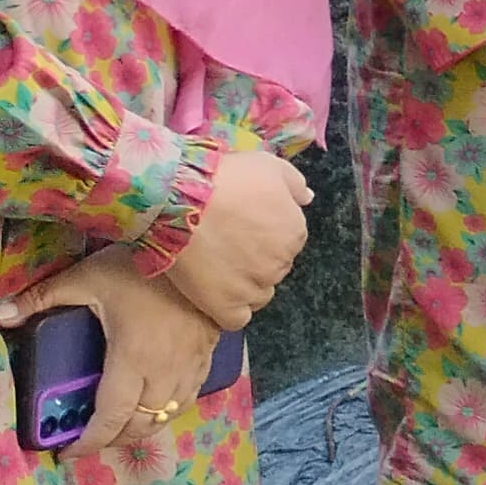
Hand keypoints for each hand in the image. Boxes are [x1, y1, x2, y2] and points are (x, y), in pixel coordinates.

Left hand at [0, 252, 215, 457]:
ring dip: (142, 427)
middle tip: (90, 438)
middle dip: (113, 439)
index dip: (89, 442)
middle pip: (141, 425)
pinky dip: (168, 409)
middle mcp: (163, 372)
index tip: (68, 452)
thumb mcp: (85, 278)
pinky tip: (156, 402)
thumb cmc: (139, 267)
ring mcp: (189, 366)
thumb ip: (40, 299)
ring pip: (167, 415)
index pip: (110, 417)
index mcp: (131, 359)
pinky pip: (188, 397)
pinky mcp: (206, 356)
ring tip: (120, 425)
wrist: (197, 250)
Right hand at [159, 146, 308, 328]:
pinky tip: (213, 294)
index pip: (288, 241)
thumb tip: (307, 198)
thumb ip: (294, 184)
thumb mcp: (267, 165)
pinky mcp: (226, 306)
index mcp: (295, 232)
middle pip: (274, 267)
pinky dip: (228, 309)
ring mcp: (254, 287)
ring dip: (244, 285)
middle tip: (225, 244)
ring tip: (216, 268)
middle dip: (255, 258)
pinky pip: (237, 319)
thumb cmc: (224, 178)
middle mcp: (281, 263)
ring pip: (258, 294)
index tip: (241, 226)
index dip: (265, 234)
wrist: (178, 200)